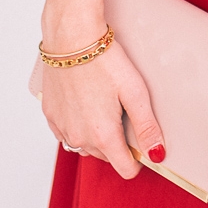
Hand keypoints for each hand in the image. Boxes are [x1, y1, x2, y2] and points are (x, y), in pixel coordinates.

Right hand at [40, 41, 164, 178]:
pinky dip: (77, 125)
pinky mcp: (50, 115)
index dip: (138, 159)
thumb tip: (157, 154)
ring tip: (103, 104)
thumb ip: (146, 127)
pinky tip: (85, 103)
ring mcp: (62, 128)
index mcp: (103, 136)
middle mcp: (79, 138)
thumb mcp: (135, 92)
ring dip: (96, 134)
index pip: (125, 170)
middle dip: (117, 141)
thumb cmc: (105, 61)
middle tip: (122, 110)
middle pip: (106, 156)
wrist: (71, 38)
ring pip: (85, 145)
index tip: (140, 141)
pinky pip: (67, 133)